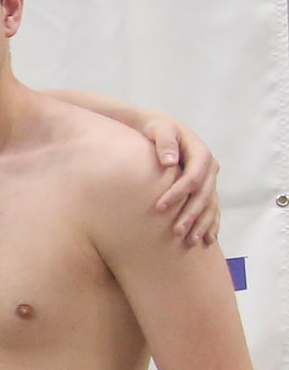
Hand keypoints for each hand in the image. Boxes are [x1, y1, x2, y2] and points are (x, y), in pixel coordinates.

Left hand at [137, 115, 220, 249]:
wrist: (161, 129)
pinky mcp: (204, 188)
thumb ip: (164, 143)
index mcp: (200, 153)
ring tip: (191, 241)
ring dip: (203, 223)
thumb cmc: (157, 129)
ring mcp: (209, 179)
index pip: (193, 176)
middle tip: (176, 231)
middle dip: (191, 214)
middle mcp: (209, 167)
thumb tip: (169, 162)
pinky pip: (212, 208)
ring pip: (210, 204)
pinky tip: (207, 240)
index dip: (179, 193)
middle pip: (204, 194)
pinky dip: (211, 224)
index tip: (160, 207)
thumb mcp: (159, 129)